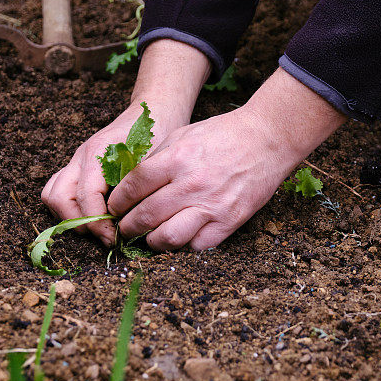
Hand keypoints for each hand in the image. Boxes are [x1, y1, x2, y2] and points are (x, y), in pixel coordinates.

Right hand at [41, 39, 210, 246]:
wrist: (151, 114)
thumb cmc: (155, 135)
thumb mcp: (152, 159)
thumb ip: (138, 186)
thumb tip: (130, 221)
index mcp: (99, 152)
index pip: (85, 195)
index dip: (98, 222)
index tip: (115, 237)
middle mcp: (81, 157)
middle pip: (59, 198)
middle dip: (80, 223)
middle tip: (105, 235)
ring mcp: (75, 162)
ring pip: (52, 195)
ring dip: (70, 217)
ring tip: (97, 228)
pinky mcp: (76, 169)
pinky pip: (57, 191)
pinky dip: (68, 208)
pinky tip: (94, 216)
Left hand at [108, 68, 346, 250]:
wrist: (267, 140)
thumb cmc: (223, 135)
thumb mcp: (182, 135)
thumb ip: (156, 159)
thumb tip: (130, 183)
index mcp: (177, 159)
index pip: (134, 186)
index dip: (118, 200)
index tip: (113, 207)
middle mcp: (191, 184)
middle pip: (145, 215)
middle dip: (127, 226)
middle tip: (123, 227)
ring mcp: (211, 206)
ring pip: (168, 238)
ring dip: (151, 242)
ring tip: (147, 237)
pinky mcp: (229, 221)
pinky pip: (197, 245)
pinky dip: (183, 245)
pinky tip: (178, 237)